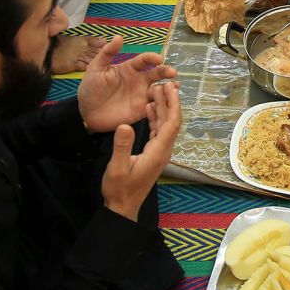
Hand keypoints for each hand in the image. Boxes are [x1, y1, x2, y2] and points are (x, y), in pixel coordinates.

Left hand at [78, 37, 177, 132]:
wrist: (85, 113)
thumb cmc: (90, 88)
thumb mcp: (96, 68)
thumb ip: (107, 53)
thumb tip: (119, 36)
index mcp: (129, 69)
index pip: (144, 60)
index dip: (152, 58)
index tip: (159, 58)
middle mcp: (138, 80)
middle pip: (156, 74)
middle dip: (165, 71)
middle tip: (173, 73)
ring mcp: (140, 95)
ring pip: (159, 89)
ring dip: (168, 87)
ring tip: (175, 87)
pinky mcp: (140, 110)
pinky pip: (154, 106)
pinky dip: (162, 103)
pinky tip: (167, 101)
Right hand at [100, 78, 181, 220]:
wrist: (122, 207)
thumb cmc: (119, 189)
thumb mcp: (116, 168)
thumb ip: (122, 146)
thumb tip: (125, 124)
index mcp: (158, 152)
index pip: (171, 124)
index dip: (173, 104)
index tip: (171, 88)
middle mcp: (162, 151)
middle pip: (172, 122)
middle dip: (170, 102)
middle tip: (165, 82)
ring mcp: (159, 153)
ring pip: (165, 126)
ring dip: (163, 108)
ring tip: (157, 90)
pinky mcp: (153, 154)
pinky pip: (158, 132)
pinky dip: (156, 118)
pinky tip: (149, 108)